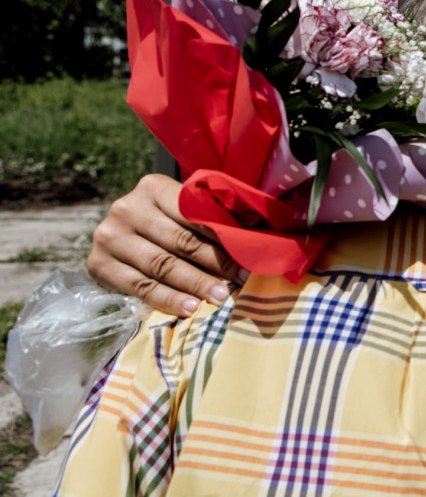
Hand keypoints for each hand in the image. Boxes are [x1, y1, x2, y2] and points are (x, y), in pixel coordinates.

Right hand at [87, 174, 245, 315]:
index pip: (194, 214)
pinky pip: (139, 287)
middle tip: (240, 282)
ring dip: (194, 284)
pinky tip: (190, 308)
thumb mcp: (186, 211)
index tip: (250, 258)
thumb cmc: (167, 224)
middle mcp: (126, 208)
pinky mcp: (98, 264)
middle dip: (215, 264)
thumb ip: (212, 218)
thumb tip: (257, 239)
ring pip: (161, 265)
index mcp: (153, 187)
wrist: (122, 236)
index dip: (224, 238)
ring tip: (219, 299)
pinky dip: (167, 299)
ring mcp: (109, 236)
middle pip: (180, 241)